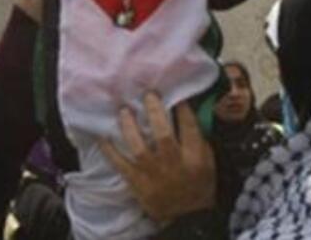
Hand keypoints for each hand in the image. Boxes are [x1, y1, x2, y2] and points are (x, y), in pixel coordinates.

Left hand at [99, 95, 215, 225]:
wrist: (187, 217)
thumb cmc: (199, 184)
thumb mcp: (208, 161)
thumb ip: (198, 138)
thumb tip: (184, 111)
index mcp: (194, 158)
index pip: (188, 126)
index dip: (181, 107)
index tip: (174, 94)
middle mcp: (173, 163)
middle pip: (162, 133)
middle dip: (154, 111)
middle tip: (148, 94)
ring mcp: (152, 173)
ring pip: (139, 146)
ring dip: (130, 126)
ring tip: (125, 110)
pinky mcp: (136, 182)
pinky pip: (120, 164)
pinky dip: (109, 150)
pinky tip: (102, 136)